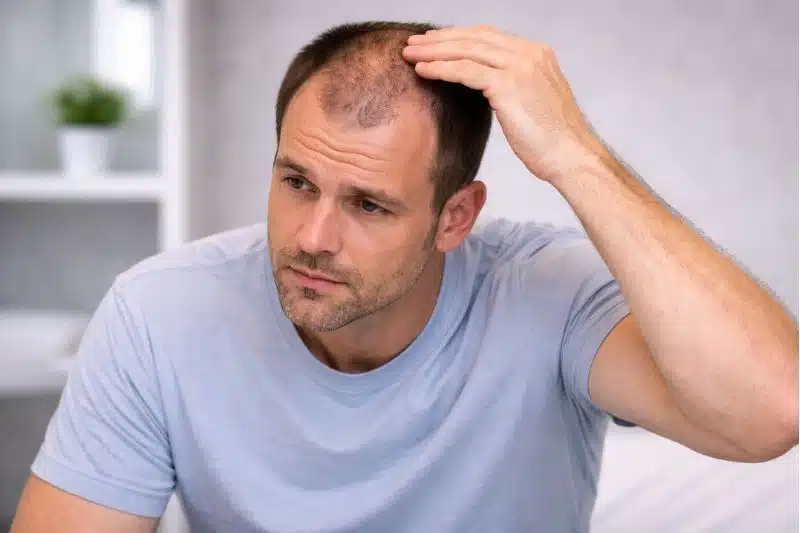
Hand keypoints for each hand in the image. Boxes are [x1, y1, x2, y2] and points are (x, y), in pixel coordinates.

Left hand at [403, 25, 606, 184]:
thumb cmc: (552, 141)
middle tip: (413, 43)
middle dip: (440, 39)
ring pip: (466, 50)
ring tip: (409, 54)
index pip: (488, 36)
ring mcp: (521, 66)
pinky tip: (421, 71)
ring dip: (434, 51)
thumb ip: (513, 86)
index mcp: (536, 54)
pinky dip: (440, 69)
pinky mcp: (509, 84)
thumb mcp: (533, 103)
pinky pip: (465, 70)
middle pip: (474, 37)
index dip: (457, 37)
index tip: (433, 43)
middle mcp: (529, 53)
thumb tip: (488, 87)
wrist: (571, 157)